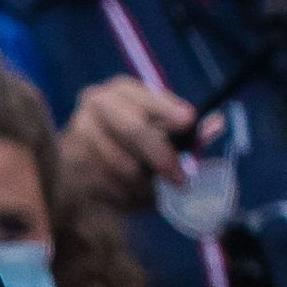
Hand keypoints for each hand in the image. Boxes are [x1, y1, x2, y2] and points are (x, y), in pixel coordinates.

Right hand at [63, 74, 199, 207]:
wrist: (79, 162)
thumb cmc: (130, 141)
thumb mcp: (159, 129)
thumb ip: (186, 129)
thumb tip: (217, 124)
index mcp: (121, 90)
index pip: (147, 97)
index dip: (168, 109)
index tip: (188, 121)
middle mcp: (96, 105)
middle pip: (135, 131)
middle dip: (162, 157)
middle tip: (181, 180)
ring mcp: (78, 133)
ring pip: (123, 165)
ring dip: (144, 185)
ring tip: (152, 191)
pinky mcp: (69, 164)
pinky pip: (107, 186)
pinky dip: (125, 196)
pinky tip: (131, 195)